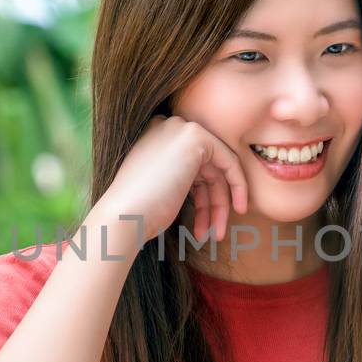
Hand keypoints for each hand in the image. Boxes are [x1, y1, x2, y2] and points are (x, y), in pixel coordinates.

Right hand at [90, 115, 249, 245]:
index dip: (202, 196)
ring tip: (218, 234)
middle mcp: (166, 126)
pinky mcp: (195, 137)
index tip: (207, 223)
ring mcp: (180, 129)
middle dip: (213, 203)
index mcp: (153, 138)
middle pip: (205, 167)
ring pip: (217, 169)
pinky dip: (238, 186)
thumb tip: (211, 188)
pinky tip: (237, 210)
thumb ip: (182, 180)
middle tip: (215, 233)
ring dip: (220, 205)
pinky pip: (229, 161)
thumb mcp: (162, 191)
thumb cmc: (138, 214)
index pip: (190, 165)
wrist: (123, 216)